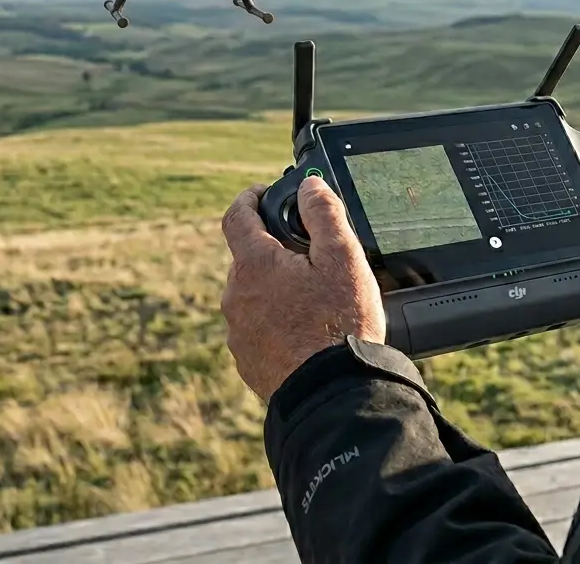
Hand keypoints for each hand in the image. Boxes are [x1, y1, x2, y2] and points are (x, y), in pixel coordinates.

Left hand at [220, 176, 385, 402]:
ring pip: (253, 296)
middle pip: (248, 258)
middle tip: (309, 256)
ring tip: (314, 300)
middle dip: (273, 250)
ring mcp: (239, 332)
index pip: (237, 216)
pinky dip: (276, 323)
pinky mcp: (248, 361)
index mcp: (254, 265)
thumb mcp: (343, 258)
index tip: (262, 193)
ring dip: (275, 290)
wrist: (332, 394)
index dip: (249, 198)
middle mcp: (236, 296)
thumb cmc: (339, 324)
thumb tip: (309, 185)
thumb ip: (323, 214)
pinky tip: (306, 331)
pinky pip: (258, 329)